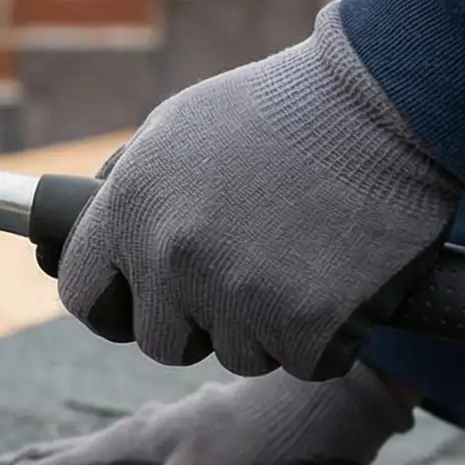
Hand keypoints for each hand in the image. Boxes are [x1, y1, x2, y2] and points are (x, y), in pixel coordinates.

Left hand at [58, 1, 459, 379]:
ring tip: (305, 253)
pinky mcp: (306, 327)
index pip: (83, 296)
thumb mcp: (179, 126)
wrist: (386, 101)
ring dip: (271, 324)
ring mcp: (238, 297)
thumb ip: (127, 187)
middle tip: (251, 270)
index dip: (117, 304)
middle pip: (161, 342)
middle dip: (201, 321)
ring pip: (238, 355)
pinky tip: (343, 276)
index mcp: (130, 209)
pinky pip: (305, 363)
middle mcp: (171, 259)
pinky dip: (330, 335)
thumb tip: (77, 233)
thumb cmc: (285, 109)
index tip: (143, 303)